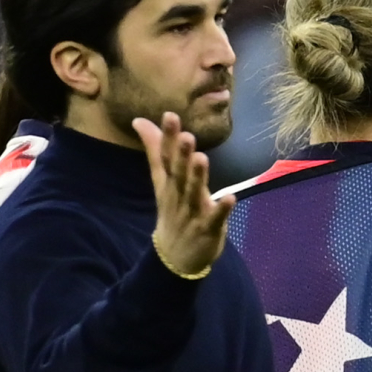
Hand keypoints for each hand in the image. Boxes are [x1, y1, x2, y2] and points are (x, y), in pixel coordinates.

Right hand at [136, 112, 233, 276]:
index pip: (165, 157)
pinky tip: (231, 197)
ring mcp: (192, 212)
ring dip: (197, 176)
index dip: (167, 137)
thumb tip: (140, 121)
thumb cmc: (172, 210)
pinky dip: (222, 209)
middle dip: (181, 155)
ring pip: (193, 192)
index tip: (170, 115)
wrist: (174, 256)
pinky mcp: (208, 229)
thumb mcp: (161, 181)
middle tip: (187, 136)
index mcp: (168, 182)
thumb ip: (156, 150)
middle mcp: (178, 195)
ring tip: (202, 158)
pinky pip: (215, 218)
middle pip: (178, 173)